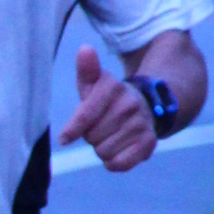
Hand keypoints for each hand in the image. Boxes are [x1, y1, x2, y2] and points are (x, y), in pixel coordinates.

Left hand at [59, 42, 154, 172]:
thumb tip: (84, 49)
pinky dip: (114, 162)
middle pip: (92, 136)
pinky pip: (120, 163)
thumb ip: (87, 69)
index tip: (64, 138)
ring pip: (104, 151)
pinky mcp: (149, 142)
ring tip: (111, 136)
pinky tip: (118, 151)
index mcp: (113, 89)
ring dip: (102, 149)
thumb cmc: (109, 99)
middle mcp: (129, 105)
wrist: (146, 107)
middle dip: (91, 135)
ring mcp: (140, 124)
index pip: (86, 114)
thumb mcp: (96, 83)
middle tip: (100, 127)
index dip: (73, 129)